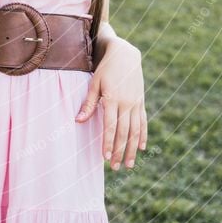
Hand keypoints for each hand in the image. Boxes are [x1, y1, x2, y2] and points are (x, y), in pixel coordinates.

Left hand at [75, 37, 146, 169]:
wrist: (125, 55)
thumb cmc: (106, 69)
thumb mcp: (94, 83)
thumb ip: (88, 104)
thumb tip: (78, 121)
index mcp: (113, 99)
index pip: (110, 126)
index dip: (107, 142)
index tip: (104, 157)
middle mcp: (127, 103)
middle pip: (124, 132)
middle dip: (119, 151)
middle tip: (114, 167)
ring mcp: (136, 103)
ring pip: (135, 130)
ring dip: (132, 149)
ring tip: (128, 164)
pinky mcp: (141, 102)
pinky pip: (143, 122)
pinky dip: (143, 135)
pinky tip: (141, 148)